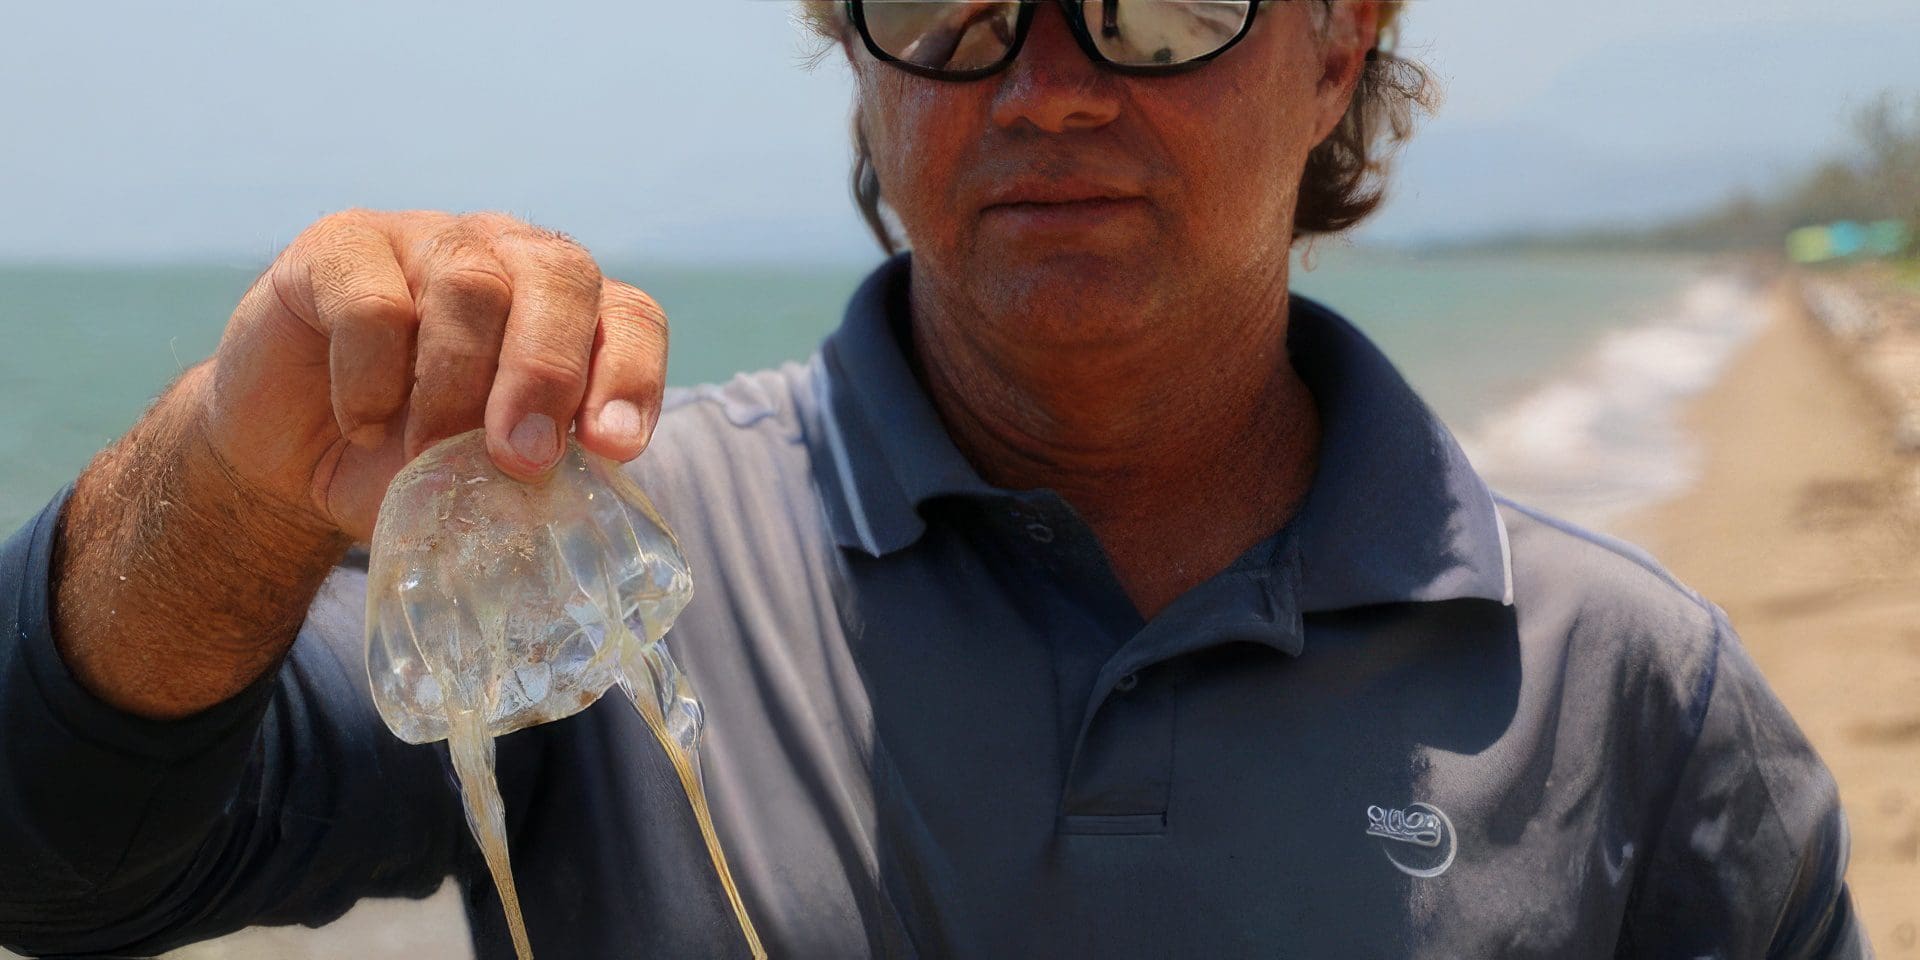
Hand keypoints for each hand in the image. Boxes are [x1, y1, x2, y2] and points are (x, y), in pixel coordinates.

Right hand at [199, 209, 666, 540]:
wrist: (293, 464)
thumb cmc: (411, 466)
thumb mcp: (485, 481)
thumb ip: (532, 472)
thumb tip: (565, 493)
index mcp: (569, 311)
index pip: (630, 317)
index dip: (631, 376)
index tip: (612, 448)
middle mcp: (508, 256)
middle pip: (559, 276)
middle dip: (546, 374)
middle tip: (521, 458)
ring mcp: (427, 238)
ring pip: (470, 284)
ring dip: (454, 387)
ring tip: (427, 456)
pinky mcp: (339, 247)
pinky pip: (374, 301)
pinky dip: (371, 379)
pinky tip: (361, 424)